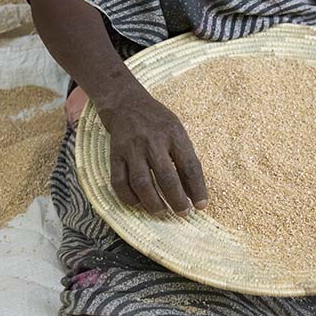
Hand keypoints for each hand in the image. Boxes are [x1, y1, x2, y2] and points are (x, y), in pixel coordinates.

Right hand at [99, 93, 207, 216]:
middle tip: (183, 212)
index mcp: (174, 135)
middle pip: (166, 177)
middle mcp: (152, 142)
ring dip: (153, 202)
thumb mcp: (178, 132)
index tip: (201, 205)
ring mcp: (131, 149)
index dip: (197, 188)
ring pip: (141, 182)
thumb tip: (192, 192)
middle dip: (176, 199)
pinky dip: (128, 197)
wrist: (126, 104)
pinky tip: (138, 204)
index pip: (190, 166)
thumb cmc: (158, 122)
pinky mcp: (115, 155)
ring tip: (161, 212)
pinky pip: (119, 182)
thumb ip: (185, 159)